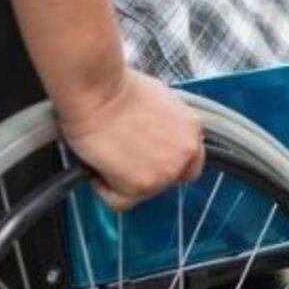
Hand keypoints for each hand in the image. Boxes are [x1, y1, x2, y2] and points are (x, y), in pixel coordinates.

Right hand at [59, 69, 204, 211]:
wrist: (96, 90)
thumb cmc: (115, 87)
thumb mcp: (156, 98)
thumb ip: (164, 123)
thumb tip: (151, 134)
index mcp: (191, 127)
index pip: (190, 159)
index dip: (164, 159)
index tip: (148, 157)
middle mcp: (186, 152)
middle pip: (170, 180)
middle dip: (147, 173)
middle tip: (124, 159)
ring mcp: (166, 172)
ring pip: (144, 193)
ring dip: (123, 180)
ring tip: (106, 155)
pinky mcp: (142, 185)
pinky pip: (119, 201)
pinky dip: (104, 188)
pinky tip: (97, 166)